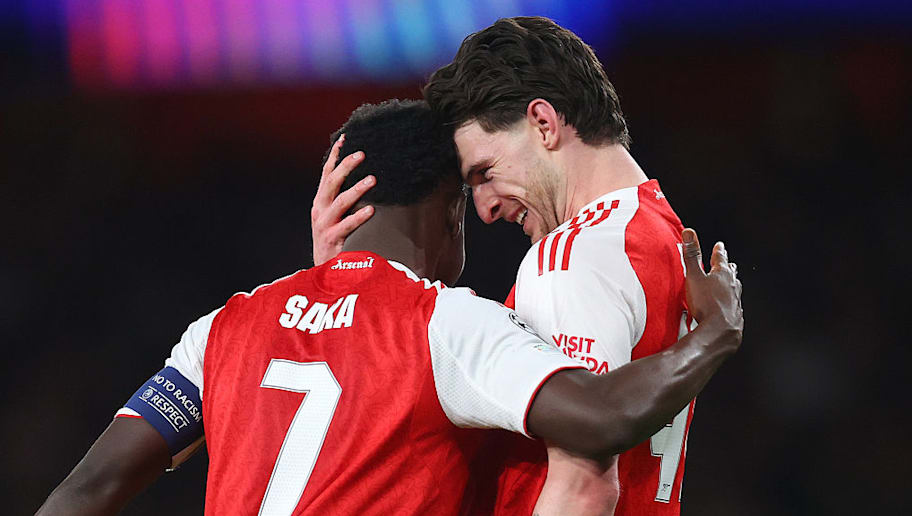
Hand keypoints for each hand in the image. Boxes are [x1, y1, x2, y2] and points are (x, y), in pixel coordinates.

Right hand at [311, 134, 375, 265]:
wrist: (324, 270)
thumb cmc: (336, 240)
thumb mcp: (337, 216)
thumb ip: (348, 198)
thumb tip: (369, 178)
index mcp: (321, 201)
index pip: (327, 173)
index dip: (335, 155)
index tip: (345, 138)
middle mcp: (321, 210)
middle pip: (332, 183)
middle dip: (346, 166)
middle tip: (362, 154)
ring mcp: (324, 225)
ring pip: (339, 203)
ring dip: (356, 190)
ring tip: (372, 180)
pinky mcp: (331, 240)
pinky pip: (346, 226)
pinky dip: (358, 217)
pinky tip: (371, 210)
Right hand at [681, 228, 743, 336]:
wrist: (720, 331)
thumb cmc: (707, 304)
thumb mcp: (694, 276)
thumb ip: (691, 255)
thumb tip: (689, 233)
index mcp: (722, 273)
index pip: (721, 257)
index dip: (719, 251)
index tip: (720, 246)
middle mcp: (732, 285)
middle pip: (731, 272)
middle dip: (727, 267)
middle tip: (727, 263)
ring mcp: (735, 300)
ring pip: (734, 288)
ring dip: (731, 284)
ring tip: (729, 283)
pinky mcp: (735, 315)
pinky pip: (733, 304)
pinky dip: (730, 301)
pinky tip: (727, 305)